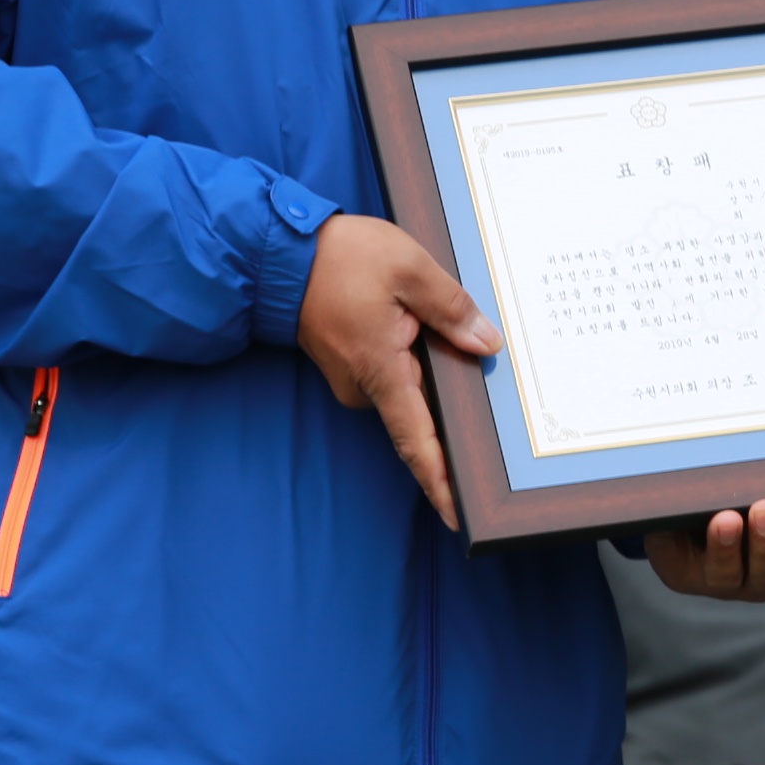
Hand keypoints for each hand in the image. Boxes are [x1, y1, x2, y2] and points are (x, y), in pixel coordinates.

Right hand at [296, 215, 501, 530]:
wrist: (277, 251)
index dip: (439, 480)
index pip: (416, 440)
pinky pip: (390, 371)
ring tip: (450, 334)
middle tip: (485, 397)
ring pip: (407, 387)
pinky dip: (412, 359)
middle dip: (450, 406)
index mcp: (382, 371)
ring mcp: (353, 378)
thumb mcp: (408, 268)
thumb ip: (451, 308)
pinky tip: (423, 328)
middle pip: (421, 411)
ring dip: (431, 372)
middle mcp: (364, 386)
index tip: (457, 513)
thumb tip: (487, 343)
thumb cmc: (340, 257)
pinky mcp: (349, 363)